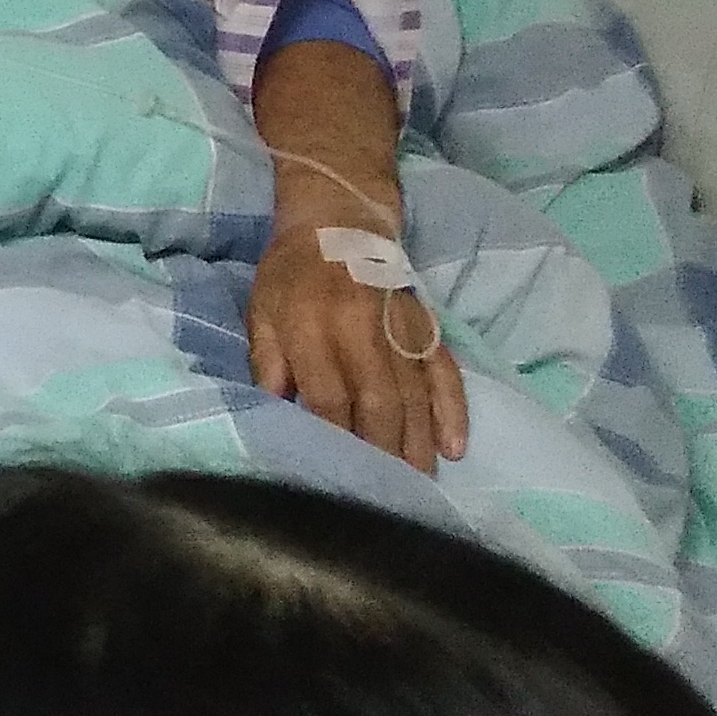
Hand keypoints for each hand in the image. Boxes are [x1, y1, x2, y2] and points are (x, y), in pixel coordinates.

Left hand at [251, 207, 469, 475]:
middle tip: (386, 494)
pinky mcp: (426, 327)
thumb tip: (278, 410)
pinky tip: (455, 445)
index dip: (335, 436)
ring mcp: (400, 328)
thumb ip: (267, 362)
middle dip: (382, 451)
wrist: (340, 221)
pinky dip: (452, 409)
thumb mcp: (261, 312)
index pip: (327, 394)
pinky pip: (445, 372)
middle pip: (378, 401)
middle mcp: (361, 329)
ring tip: (419, 484)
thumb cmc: (291, 273)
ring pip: (414, 394)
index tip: (338, 473)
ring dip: (418, 442)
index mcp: (313, 326)